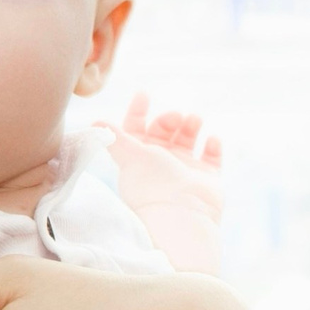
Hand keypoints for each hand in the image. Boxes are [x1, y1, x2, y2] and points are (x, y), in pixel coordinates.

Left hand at [100, 91, 222, 222]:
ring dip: (191, 126)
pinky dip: (213, 146)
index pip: (136, 130)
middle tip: (175, 116)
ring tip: (194, 120)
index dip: (137, 111)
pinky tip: (212, 139)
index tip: (143, 93)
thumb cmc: (153, 185)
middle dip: (168, 119)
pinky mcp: (207, 180)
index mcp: (138, 159)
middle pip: (163, 132)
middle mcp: (161, 164)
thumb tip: (96, 121)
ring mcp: (185, 171)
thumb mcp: (131, 156)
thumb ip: (115, 138)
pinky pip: (212, 157)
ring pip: (188, 140)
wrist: (182, 216)